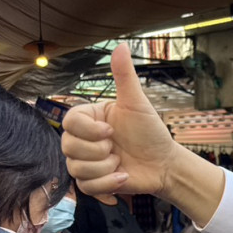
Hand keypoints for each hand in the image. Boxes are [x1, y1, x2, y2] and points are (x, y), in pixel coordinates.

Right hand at [62, 44, 181, 196]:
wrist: (164, 163)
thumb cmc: (151, 132)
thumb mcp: (137, 104)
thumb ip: (124, 77)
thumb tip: (120, 46)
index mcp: (88, 119)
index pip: (68, 122)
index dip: (89, 130)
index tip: (112, 131)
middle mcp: (82, 140)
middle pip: (68, 146)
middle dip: (99, 150)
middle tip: (118, 147)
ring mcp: (85, 162)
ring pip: (76, 168)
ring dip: (105, 167)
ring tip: (122, 162)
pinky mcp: (93, 182)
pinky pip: (86, 187)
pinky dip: (107, 184)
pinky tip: (124, 177)